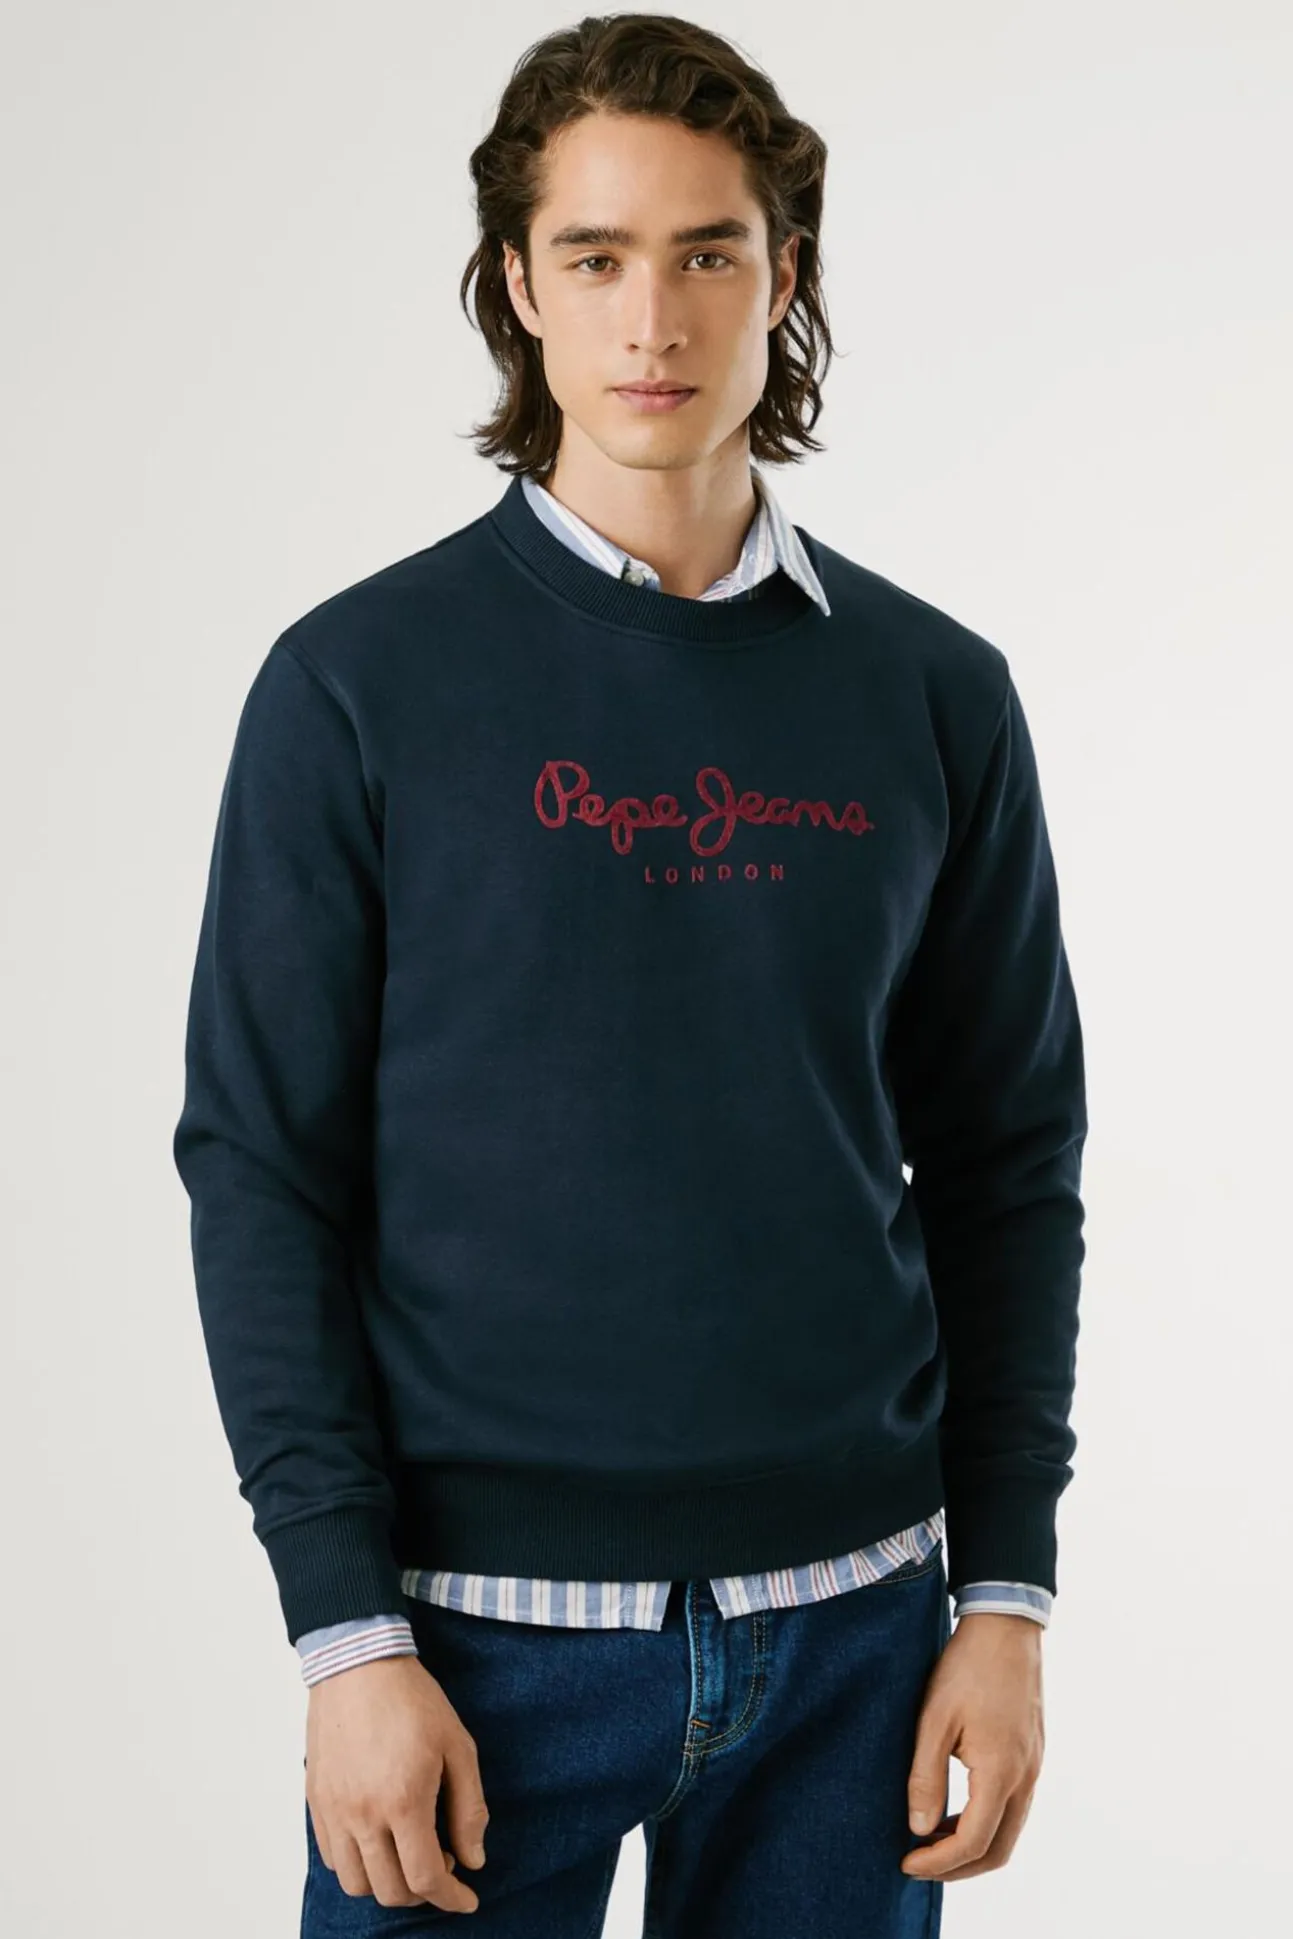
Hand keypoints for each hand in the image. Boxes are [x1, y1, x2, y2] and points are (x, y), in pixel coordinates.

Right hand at [305, 1653, 488, 1914]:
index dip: (451, 1898)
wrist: (358, 1664)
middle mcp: (363, 1815)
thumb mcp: (458, 1746)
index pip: (426, 1878)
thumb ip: (469, 1809)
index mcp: (403, 1802)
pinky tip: (380, 1839)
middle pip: (390, 1891)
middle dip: (423, 1893)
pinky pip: (333, 1858)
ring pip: (357, 1883)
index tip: (468, 1899)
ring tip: (409, 1853)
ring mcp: (334, 1811)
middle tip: (443, 1864)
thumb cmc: (413, 1700)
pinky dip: (358, 1864)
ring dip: (387, 1883)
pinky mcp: (316, 1802)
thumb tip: (474, 1859)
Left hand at [901, 1612, 1044, 1882]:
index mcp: (1000, 1772)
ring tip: (932, 1841)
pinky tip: (957, 1812)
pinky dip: (987, 1823)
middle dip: (958, 1868)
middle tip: (920, 1865)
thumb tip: (919, 1829)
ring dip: (973, 1847)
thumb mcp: (934, 1719)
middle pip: (998, 1850)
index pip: (974, 1842)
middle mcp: (1025, 1778)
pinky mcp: (1033, 1755)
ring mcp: (1034, 1767)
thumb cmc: (967, 1667)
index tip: (906, 1863)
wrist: (1006, 1627)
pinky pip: (1015, 1808)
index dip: (939, 1862)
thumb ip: (926, 1777)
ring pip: (1009, 1831)